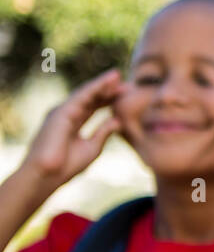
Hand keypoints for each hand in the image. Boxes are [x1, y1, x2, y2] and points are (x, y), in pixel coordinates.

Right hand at [24, 68, 123, 186]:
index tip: (127, 94)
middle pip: (91, 98)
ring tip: (118, 76)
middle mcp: (66, 114)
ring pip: (85, 93)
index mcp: (73, 123)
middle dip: (108, 89)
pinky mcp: (61, 112)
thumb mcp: (92, 147)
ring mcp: (62, 112)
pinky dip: (94, 88)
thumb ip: (103, 132)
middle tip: (128, 84)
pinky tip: (107, 82)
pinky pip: (81, 96)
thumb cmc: (66, 166)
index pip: (94, 106)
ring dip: (102, 84)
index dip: (109, 99)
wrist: (47, 175)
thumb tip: (118, 120)